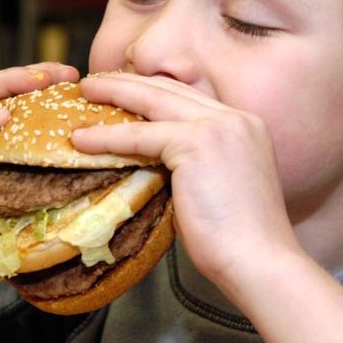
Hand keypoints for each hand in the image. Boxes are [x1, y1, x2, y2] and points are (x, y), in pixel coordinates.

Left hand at [71, 73, 299, 284]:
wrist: (259, 261)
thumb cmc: (238, 241)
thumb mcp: (217, 186)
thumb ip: (191, 165)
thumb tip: (151, 162)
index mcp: (244, 125)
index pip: (189, 97)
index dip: (153, 91)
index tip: (125, 89)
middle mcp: (234, 118)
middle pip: (170, 89)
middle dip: (129, 82)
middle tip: (97, 82)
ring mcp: (218, 126)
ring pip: (153, 100)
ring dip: (114, 94)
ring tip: (85, 94)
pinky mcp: (196, 143)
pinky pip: (141, 135)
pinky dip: (108, 137)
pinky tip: (83, 139)